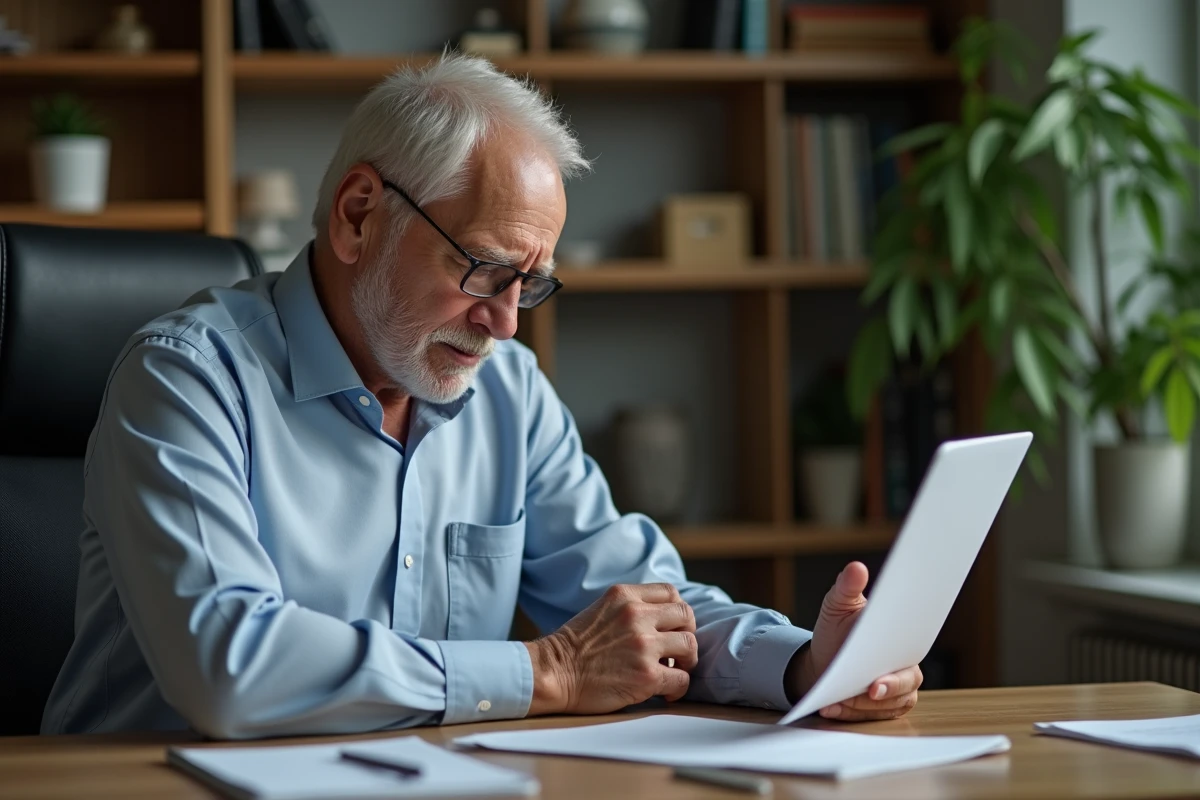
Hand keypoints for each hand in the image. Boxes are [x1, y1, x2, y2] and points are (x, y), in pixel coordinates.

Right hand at [524, 583, 698, 715]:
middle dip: (686, 634)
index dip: (676, 612)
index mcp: (625, 596)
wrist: (553, 673)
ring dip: (686, 661)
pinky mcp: (646, 675)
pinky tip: (665, 693)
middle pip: (686, 616)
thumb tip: (663, 619)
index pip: (671, 593)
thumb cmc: (574, 646)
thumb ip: (631, 607)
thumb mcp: (602, 609)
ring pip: (690, 646)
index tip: (671, 627)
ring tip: (672, 670)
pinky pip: (682, 679)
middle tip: (677, 651)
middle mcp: (637, 616)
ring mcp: (644, 646)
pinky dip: (678, 688)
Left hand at [786, 561, 922, 721]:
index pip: (912, 643)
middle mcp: (907, 667)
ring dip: (862, 704)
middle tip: (872, 687)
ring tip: (837, 700)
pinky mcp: (883, 710)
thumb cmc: (837, 631)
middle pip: (906, 681)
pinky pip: (872, 716)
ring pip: (888, 703)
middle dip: (890, 686)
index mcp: (902, 639)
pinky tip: (830, 708)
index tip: (895, 651)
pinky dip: (851, 713)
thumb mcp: (838, 605)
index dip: (906, 649)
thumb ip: (847, 587)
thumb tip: (856, 568)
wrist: (823, 661)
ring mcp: (897, 692)